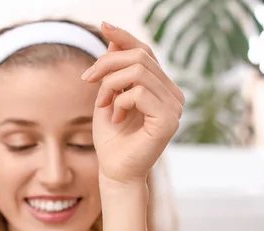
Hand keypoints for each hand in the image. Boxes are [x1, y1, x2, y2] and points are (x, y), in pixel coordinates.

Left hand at [83, 22, 184, 185]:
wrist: (115, 171)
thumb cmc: (112, 138)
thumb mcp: (108, 97)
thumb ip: (113, 71)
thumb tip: (112, 38)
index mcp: (162, 88)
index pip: (146, 51)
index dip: (125, 37)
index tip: (103, 26)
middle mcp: (173, 95)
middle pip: (139, 57)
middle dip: (107, 64)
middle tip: (88, 81)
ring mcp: (174, 107)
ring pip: (138, 72)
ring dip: (110, 85)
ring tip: (103, 105)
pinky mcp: (168, 120)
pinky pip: (139, 93)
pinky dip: (119, 102)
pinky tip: (116, 118)